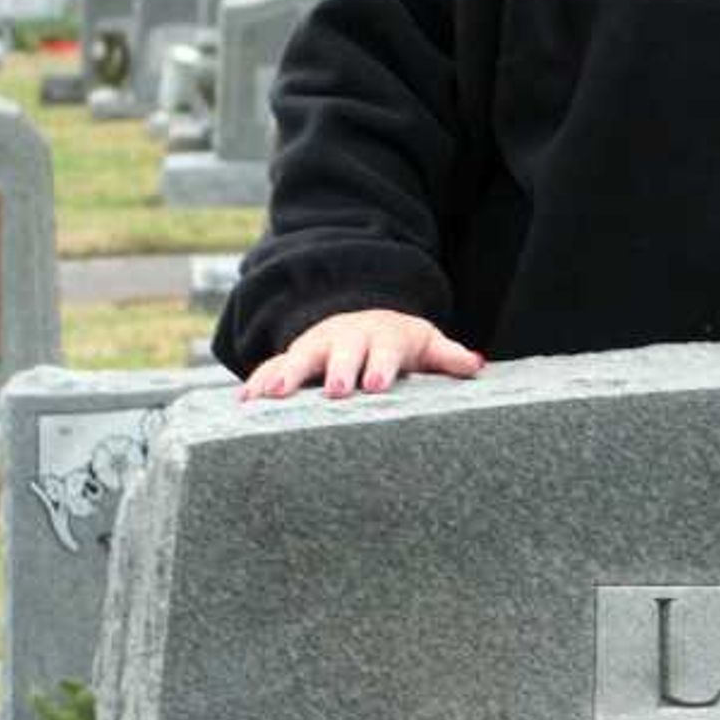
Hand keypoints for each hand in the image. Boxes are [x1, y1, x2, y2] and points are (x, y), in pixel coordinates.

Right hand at [242, 309, 484, 402]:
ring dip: (286, 375)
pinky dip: (258, 381)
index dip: (381, 366)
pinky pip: (272, 368)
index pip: (384, 351)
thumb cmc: (399, 342)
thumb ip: (448, 356)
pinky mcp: (293, 358)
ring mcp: (316, 347)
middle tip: (335, 391)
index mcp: (382, 337)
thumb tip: (475, 365)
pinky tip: (244, 400)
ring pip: (299, 358)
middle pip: (340, 353)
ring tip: (272, 396)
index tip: (377, 384)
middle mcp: (346, 339)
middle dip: (336, 370)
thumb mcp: (425, 344)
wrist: (364, 320)